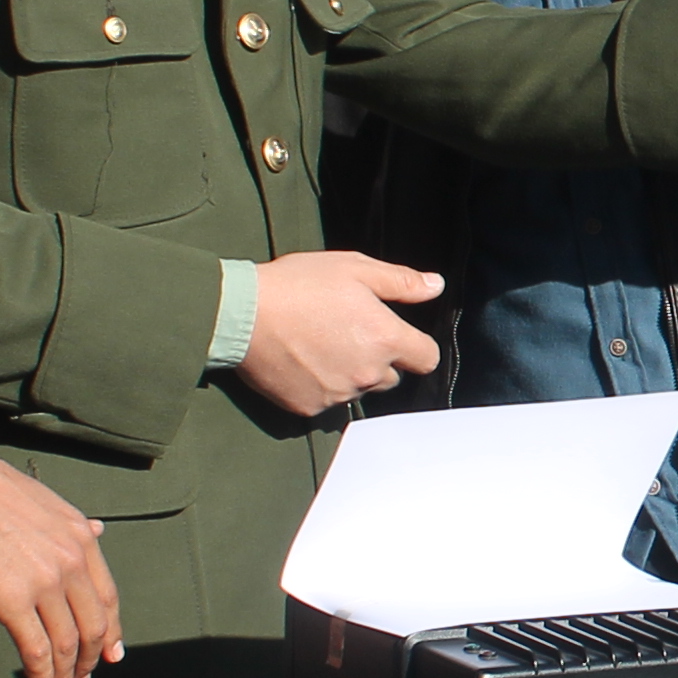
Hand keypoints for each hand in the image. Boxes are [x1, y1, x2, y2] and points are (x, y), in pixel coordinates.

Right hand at [0, 456, 119, 677]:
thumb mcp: (46, 501)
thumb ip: (73, 526)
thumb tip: (98, 532)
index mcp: (81, 538)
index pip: (107, 595)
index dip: (111, 629)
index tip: (111, 652)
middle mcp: (72, 561)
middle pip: (93, 624)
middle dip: (90, 658)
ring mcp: (46, 582)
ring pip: (68, 643)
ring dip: (66, 673)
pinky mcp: (15, 600)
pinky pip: (38, 650)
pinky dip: (43, 675)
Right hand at [238, 252, 444, 417]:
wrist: (241, 313)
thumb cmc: (298, 284)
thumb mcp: (355, 269)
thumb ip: (401, 281)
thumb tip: (435, 286)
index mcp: (385, 339)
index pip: (428, 359)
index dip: (417, 346)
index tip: (399, 335)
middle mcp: (368, 374)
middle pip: (392, 377)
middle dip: (379, 359)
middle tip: (348, 333)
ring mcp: (338, 394)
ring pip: (359, 389)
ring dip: (350, 373)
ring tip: (320, 344)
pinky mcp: (309, 408)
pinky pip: (327, 402)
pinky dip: (320, 386)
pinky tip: (302, 361)